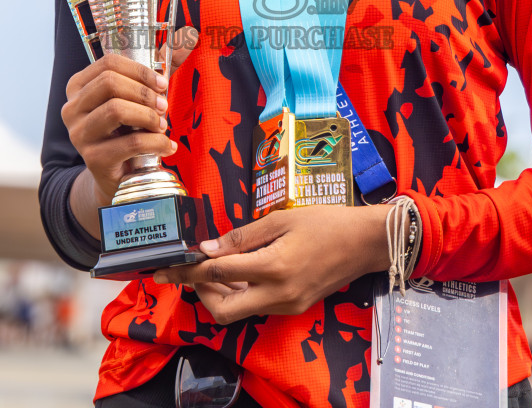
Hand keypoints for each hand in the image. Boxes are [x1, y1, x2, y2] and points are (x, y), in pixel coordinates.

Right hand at [63, 27, 198, 207]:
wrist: (115, 176)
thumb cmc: (127, 130)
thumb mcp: (139, 97)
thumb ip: (160, 67)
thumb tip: (189, 36)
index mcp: (79, 86)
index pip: (108, 63)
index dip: (140, 70)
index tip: (163, 83)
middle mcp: (71, 108)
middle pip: (109, 83)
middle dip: (144, 92)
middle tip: (164, 105)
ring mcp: (78, 134)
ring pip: (116, 110)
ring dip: (148, 115)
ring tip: (163, 125)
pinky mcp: (92, 158)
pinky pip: (129, 143)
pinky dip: (155, 142)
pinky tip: (167, 146)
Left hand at [153, 204, 391, 322]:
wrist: (366, 243)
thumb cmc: (326, 223)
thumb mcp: (281, 219)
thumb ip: (242, 237)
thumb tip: (207, 248)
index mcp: (273, 267)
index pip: (217, 275)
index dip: (187, 271)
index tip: (165, 268)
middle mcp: (278, 294)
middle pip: (222, 311)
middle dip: (200, 293)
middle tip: (192, 271)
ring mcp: (287, 305)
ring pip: (238, 312)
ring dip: (219, 294)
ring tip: (214, 269)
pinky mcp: (294, 308)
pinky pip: (256, 307)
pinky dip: (240, 294)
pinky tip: (239, 274)